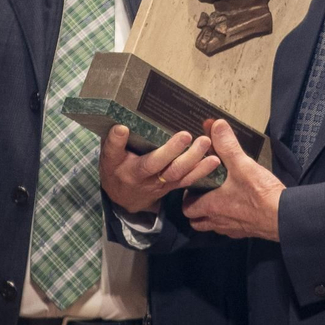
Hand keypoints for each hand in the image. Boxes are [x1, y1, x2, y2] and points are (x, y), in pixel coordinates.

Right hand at [100, 125, 221, 213]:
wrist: (125, 198)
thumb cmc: (117, 169)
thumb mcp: (109, 157)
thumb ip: (114, 143)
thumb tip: (120, 126)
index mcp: (124, 168)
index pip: (116, 154)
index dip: (118, 142)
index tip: (122, 128)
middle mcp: (142, 177)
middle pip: (155, 165)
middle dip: (171, 150)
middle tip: (185, 135)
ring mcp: (159, 183)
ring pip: (177, 173)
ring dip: (193, 159)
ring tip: (205, 142)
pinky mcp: (172, 185)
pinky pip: (188, 179)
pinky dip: (202, 169)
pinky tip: (215, 159)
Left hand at [183, 120, 284, 240]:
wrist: (283, 217)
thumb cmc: (260, 194)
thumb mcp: (242, 164)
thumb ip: (227, 145)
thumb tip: (216, 125)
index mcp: (211, 205)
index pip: (187, 208)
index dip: (187, 197)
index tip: (193, 185)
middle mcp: (218, 221)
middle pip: (197, 222)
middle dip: (196, 210)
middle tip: (203, 194)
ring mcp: (232, 229)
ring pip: (213, 227)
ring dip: (211, 217)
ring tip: (218, 202)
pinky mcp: (246, 232)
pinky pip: (230, 230)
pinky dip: (229, 221)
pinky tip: (238, 209)